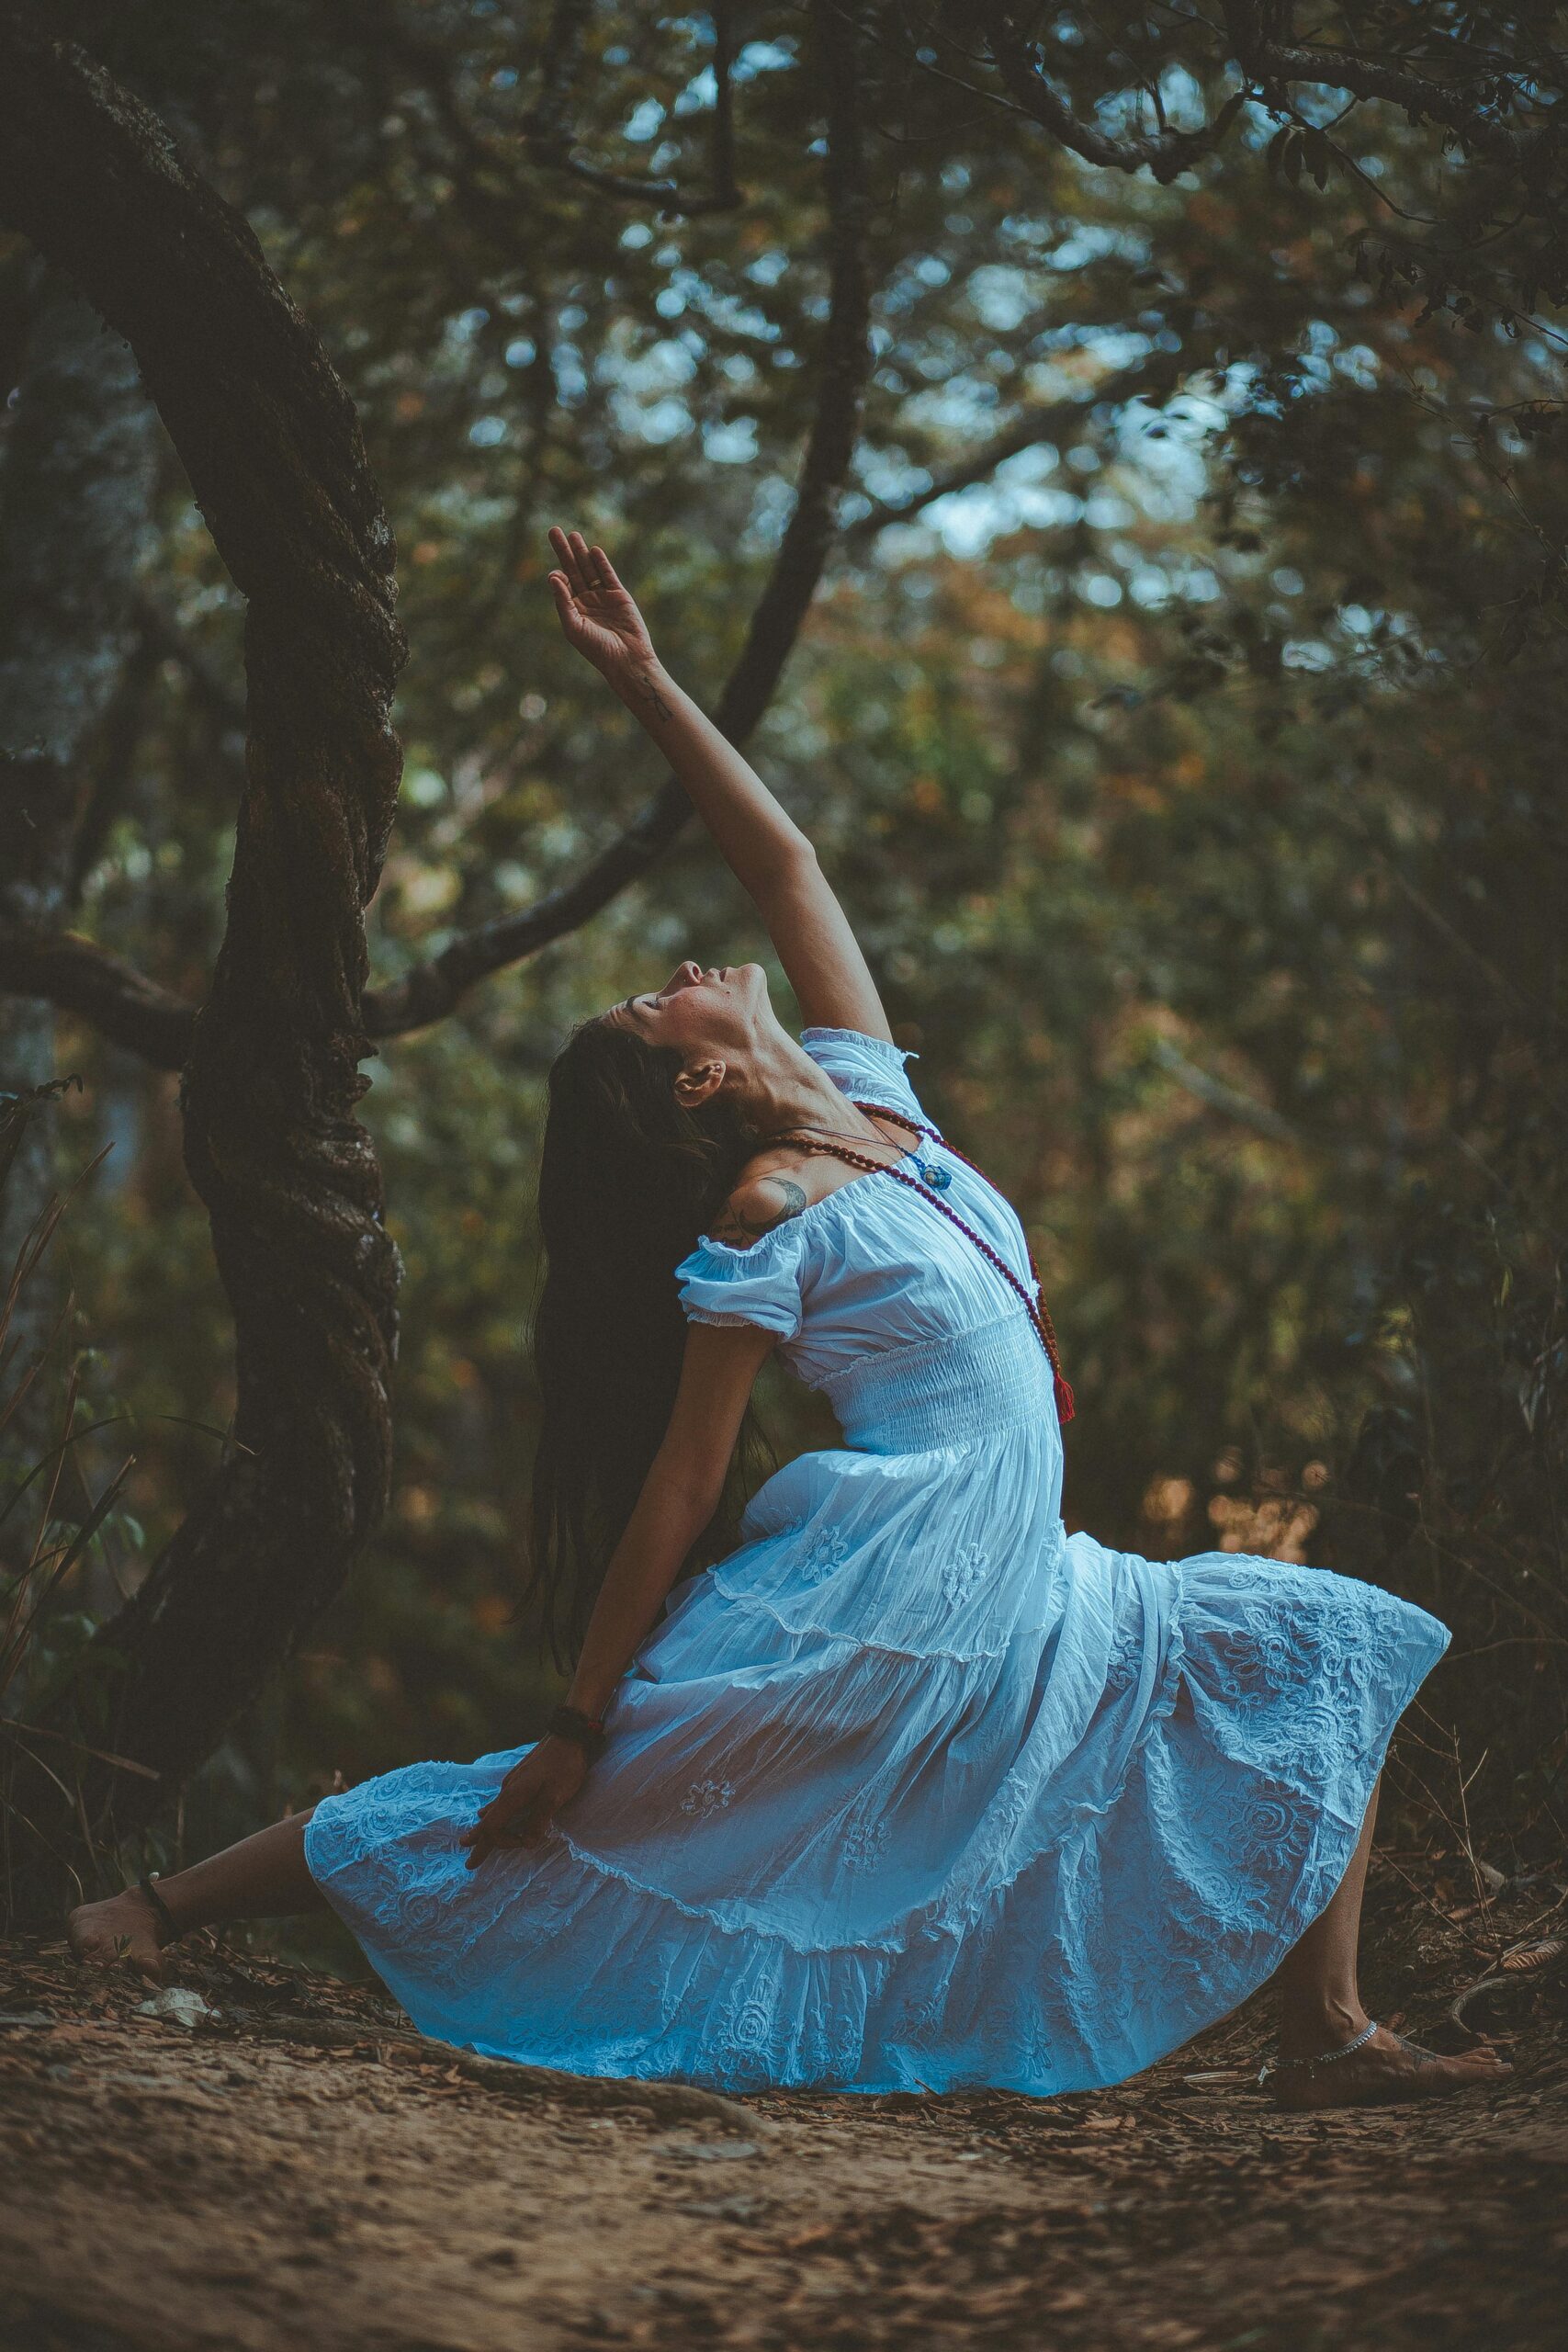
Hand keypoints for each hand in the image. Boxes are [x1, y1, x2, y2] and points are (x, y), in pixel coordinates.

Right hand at [459, 1736, 587, 1869]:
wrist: (568, 1734)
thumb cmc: (565, 1765)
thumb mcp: (556, 1795)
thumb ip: (539, 1820)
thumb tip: (526, 1844)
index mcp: (513, 1795)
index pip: (494, 1827)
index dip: (502, 1842)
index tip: (522, 1844)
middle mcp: (508, 1789)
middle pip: (488, 1822)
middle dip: (478, 1843)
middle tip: (468, 1864)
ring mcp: (512, 1782)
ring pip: (493, 1811)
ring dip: (483, 1829)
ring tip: (470, 1840)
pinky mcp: (520, 1778)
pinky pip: (499, 1801)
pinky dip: (491, 1813)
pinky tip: (485, 1812)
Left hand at [546, 526, 657, 678]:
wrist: (627, 658)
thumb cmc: (597, 648)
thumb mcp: (574, 627)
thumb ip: (563, 602)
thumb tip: (553, 576)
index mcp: (573, 610)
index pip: (562, 585)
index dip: (558, 576)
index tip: (557, 574)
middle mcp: (586, 601)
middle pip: (572, 570)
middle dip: (563, 551)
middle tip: (553, 530)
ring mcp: (602, 597)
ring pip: (589, 568)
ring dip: (581, 552)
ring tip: (573, 534)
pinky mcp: (619, 595)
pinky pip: (608, 574)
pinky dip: (601, 562)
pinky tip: (593, 550)